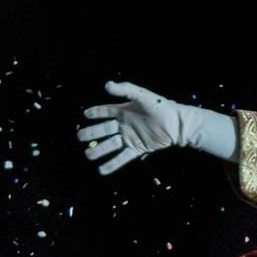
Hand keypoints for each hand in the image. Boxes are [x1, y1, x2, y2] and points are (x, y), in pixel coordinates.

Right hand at [77, 82, 236, 173]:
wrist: (177, 125)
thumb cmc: (162, 107)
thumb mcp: (142, 95)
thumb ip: (125, 89)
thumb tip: (106, 85)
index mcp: (124, 110)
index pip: (105, 111)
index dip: (95, 113)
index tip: (84, 114)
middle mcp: (124, 124)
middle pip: (104, 130)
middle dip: (91, 134)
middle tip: (79, 137)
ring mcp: (130, 137)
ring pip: (110, 145)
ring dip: (99, 150)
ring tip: (87, 155)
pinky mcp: (137, 149)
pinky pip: (122, 157)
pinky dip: (112, 164)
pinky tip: (101, 170)